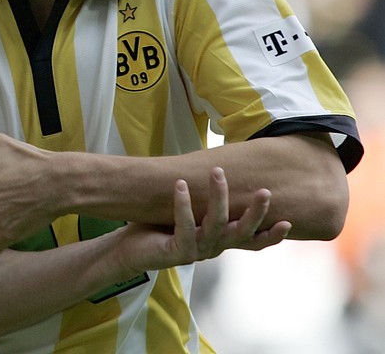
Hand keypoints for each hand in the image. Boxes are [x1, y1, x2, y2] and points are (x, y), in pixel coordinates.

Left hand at [116, 167, 290, 275]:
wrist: (133, 250)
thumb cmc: (162, 227)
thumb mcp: (191, 214)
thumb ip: (207, 203)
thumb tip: (222, 170)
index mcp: (220, 240)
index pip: (252, 241)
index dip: (271, 236)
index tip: (289, 222)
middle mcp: (213, 247)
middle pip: (241, 233)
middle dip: (255, 213)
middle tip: (265, 191)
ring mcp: (196, 251)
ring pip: (215, 225)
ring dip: (217, 197)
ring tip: (217, 171)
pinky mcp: (177, 251)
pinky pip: (184, 226)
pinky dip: (183, 204)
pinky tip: (180, 185)